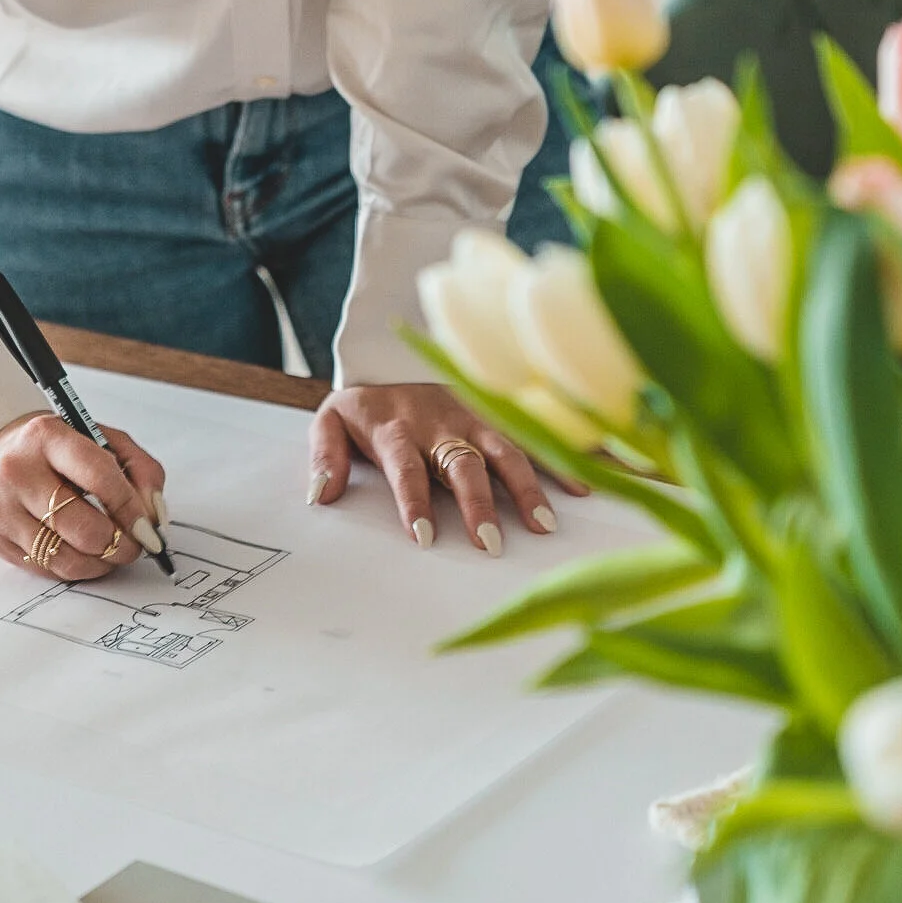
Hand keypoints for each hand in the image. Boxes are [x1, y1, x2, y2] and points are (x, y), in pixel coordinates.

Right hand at [0, 415, 166, 578]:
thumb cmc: (58, 450)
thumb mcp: (103, 440)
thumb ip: (140, 470)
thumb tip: (153, 516)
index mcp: (47, 436)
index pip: (100, 477)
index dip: (131, 509)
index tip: (149, 528)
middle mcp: (18, 471)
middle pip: (84, 528)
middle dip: (120, 544)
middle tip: (135, 545)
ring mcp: (2, 508)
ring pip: (66, 558)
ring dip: (101, 563)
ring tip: (112, 551)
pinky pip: (47, 570)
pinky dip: (76, 569)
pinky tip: (84, 553)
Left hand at [307, 381, 580, 552]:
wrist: (394, 359)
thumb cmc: (366, 407)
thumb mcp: (331, 421)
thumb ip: (324, 455)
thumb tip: (321, 495)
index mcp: (396, 428)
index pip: (405, 467)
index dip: (413, 500)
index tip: (423, 537)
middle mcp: (439, 423)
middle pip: (460, 462)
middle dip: (476, 501)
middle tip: (489, 542)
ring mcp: (473, 419)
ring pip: (503, 450)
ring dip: (525, 486)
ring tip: (543, 524)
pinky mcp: (495, 417)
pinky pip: (530, 439)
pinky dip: (557, 461)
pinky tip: (580, 490)